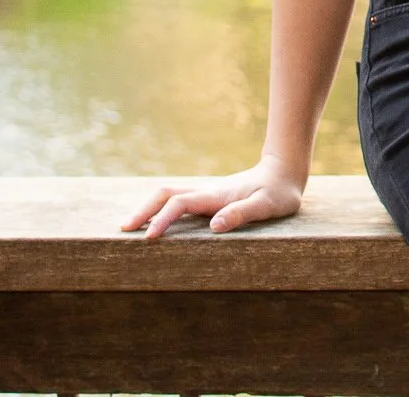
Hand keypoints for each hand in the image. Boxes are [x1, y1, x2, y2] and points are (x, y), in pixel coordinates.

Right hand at [119, 155, 306, 238]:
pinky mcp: (208, 197)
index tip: (149, 237)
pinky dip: (159, 207)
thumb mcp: (267, 207)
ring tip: (129, 225)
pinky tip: (152, 218)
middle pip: (165, 194)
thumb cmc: (279, 193)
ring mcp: (206, 193)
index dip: (163, 219)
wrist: (284, 172)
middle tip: (124, 229)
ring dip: (147, 206)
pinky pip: (177, 199)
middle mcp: (206, 192)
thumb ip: (242, 214)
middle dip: (143, 209)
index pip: (181, 204)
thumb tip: (214, 226)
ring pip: (168, 194)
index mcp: (216, 196)